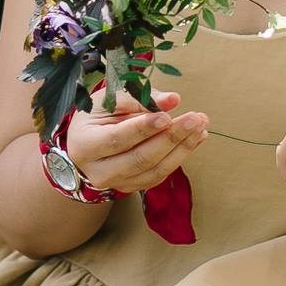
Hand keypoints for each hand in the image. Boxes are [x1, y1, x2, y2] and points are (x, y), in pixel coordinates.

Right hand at [67, 89, 208, 196]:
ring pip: (155, 170)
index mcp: (85, 145)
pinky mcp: (133, 187)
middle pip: (140, 158)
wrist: (86, 144)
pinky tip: (196, 138)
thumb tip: (172, 100)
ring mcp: (117, 183)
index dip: (143, 128)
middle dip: (171, 138)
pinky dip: (181, 155)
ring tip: (201, 127)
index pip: (117, 139)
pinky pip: (161, 174)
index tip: (167, 116)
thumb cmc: (96, 116)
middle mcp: (99, 171)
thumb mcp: (108, 100)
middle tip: (195, 118)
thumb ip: (139, 98)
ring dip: (182, 148)